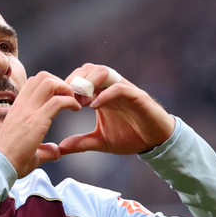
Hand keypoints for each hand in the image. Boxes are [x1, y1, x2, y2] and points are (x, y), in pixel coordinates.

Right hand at [0, 71, 81, 177]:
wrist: (0, 166)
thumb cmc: (11, 160)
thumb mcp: (30, 151)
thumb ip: (45, 149)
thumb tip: (56, 151)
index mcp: (18, 108)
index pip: (33, 83)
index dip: (50, 85)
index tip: (61, 97)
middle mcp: (22, 106)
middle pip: (42, 77)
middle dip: (60, 82)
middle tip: (70, 97)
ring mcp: (29, 111)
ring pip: (49, 82)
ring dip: (65, 88)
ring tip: (74, 101)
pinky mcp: (37, 121)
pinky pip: (57, 101)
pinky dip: (70, 101)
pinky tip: (76, 109)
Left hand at [59, 64, 174, 155]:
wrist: (155, 142)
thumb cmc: (131, 137)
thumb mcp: (101, 141)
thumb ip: (82, 142)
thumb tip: (61, 148)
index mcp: (101, 94)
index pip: (81, 77)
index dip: (68, 85)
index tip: (59, 101)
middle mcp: (111, 88)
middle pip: (89, 68)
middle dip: (76, 81)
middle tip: (68, 99)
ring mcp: (124, 90)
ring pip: (104, 71)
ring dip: (89, 83)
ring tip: (81, 102)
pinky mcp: (137, 96)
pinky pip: (119, 87)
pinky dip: (105, 94)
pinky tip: (94, 106)